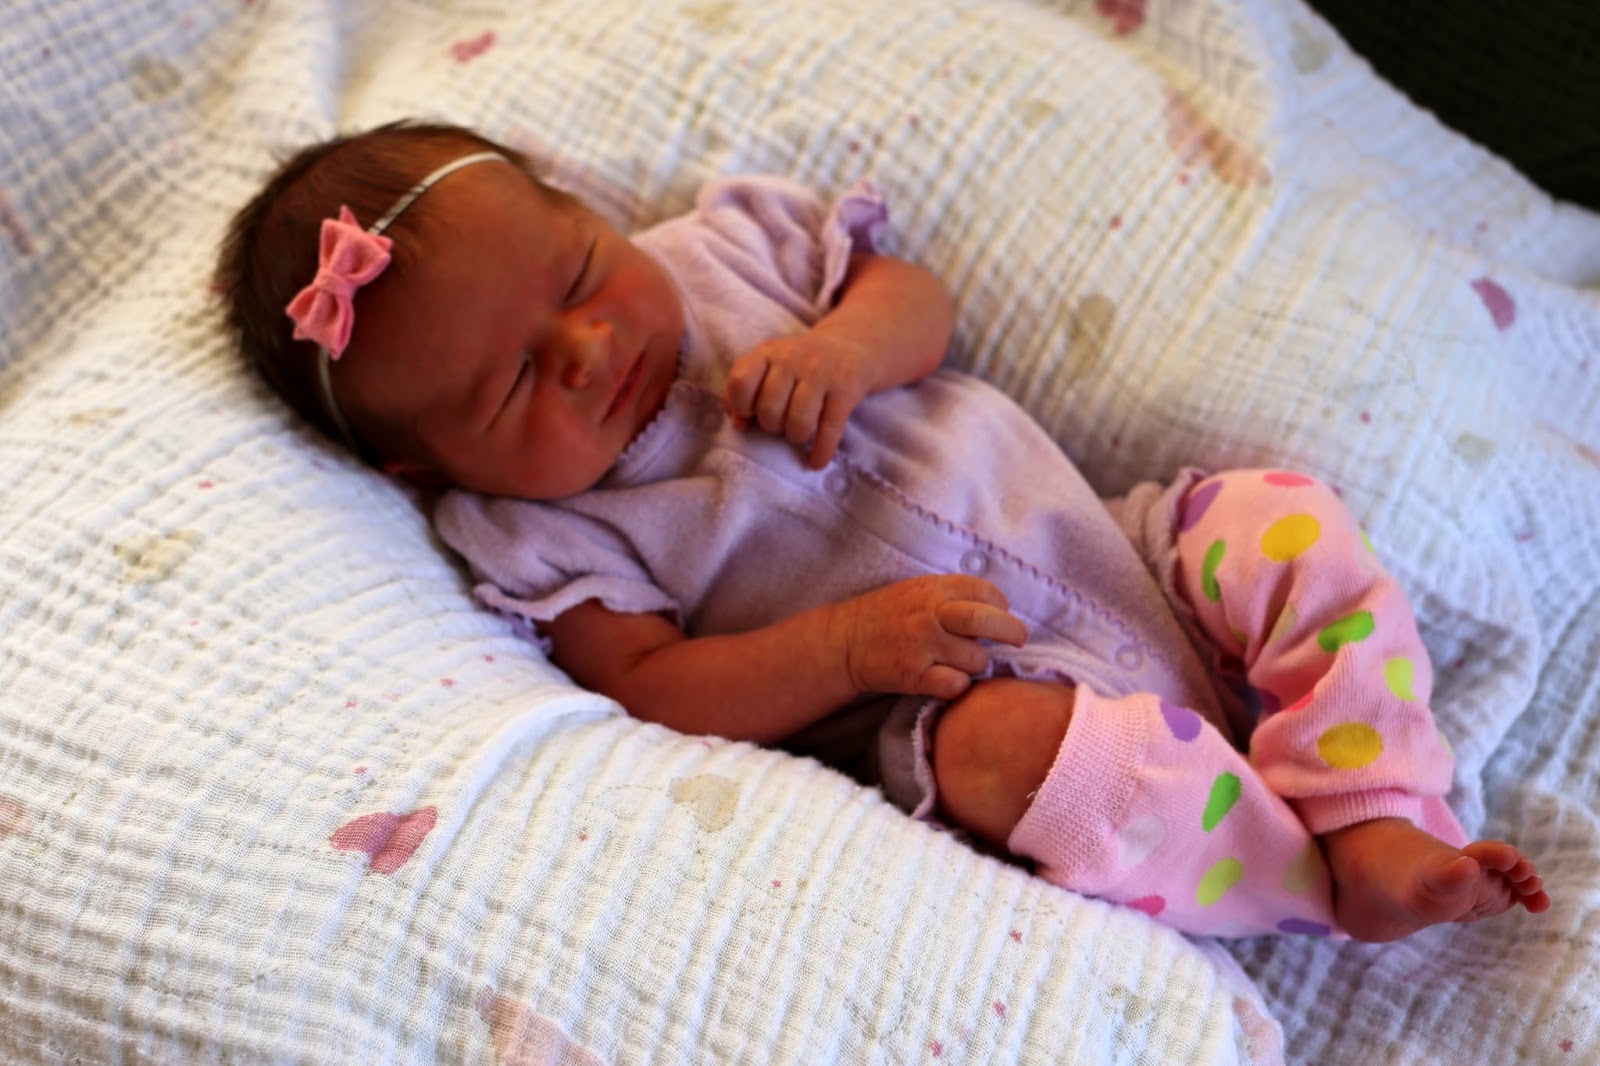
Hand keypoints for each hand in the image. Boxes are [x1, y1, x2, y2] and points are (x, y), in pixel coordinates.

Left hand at [724, 331, 870, 468]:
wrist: (849, 347)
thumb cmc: (798, 365)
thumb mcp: (768, 366)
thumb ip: (744, 392)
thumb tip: (739, 424)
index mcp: (767, 353)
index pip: (741, 382)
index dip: (741, 406)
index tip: (751, 413)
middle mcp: (793, 360)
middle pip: (769, 409)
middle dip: (771, 425)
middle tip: (781, 422)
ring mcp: (821, 375)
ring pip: (798, 422)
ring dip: (795, 437)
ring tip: (798, 433)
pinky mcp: (845, 392)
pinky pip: (829, 432)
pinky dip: (820, 453)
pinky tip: (815, 461)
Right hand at [833, 575, 1027, 700]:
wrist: (845, 641)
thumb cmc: (887, 615)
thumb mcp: (917, 590)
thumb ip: (952, 595)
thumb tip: (999, 609)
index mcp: (932, 588)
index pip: (984, 590)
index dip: (1002, 604)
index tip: (1003, 614)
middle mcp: (928, 614)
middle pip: (985, 620)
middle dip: (1011, 631)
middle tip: (1018, 639)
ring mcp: (921, 645)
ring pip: (975, 658)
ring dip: (978, 663)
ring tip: (963, 661)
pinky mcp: (913, 675)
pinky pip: (955, 684)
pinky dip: (959, 685)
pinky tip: (948, 680)